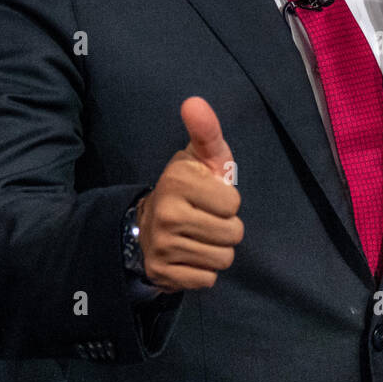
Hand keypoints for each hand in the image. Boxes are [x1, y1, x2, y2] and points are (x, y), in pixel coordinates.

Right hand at [135, 97, 242, 292]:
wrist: (149, 225)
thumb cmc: (188, 187)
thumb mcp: (200, 157)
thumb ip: (206, 130)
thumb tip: (194, 101)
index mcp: (178, 180)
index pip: (233, 203)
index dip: (227, 201)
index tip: (209, 196)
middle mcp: (167, 213)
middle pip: (232, 234)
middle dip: (226, 228)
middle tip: (206, 219)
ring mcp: (162, 246)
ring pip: (222, 259)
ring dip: (217, 249)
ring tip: (200, 236)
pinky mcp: (163, 273)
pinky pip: (207, 279)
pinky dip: (204, 270)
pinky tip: (190, 254)